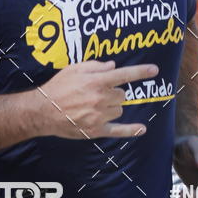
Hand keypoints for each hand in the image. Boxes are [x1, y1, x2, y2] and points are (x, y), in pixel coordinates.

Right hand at [39, 60, 157, 139]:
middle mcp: (101, 98)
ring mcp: (99, 115)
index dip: (141, 72)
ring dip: (112, 107)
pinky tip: (141, 129)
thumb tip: (112, 67)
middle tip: (95, 94)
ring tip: (93, 106)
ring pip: (119, 110)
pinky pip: (119, 130)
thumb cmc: (58, 87)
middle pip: (121, 95)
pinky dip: (131, 130)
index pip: (124, 75)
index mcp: (96, 81)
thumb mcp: (74, 69)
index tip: (155, 70)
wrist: (43, 111)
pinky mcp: (96, 130)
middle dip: (113, 93)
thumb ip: (95, 66)